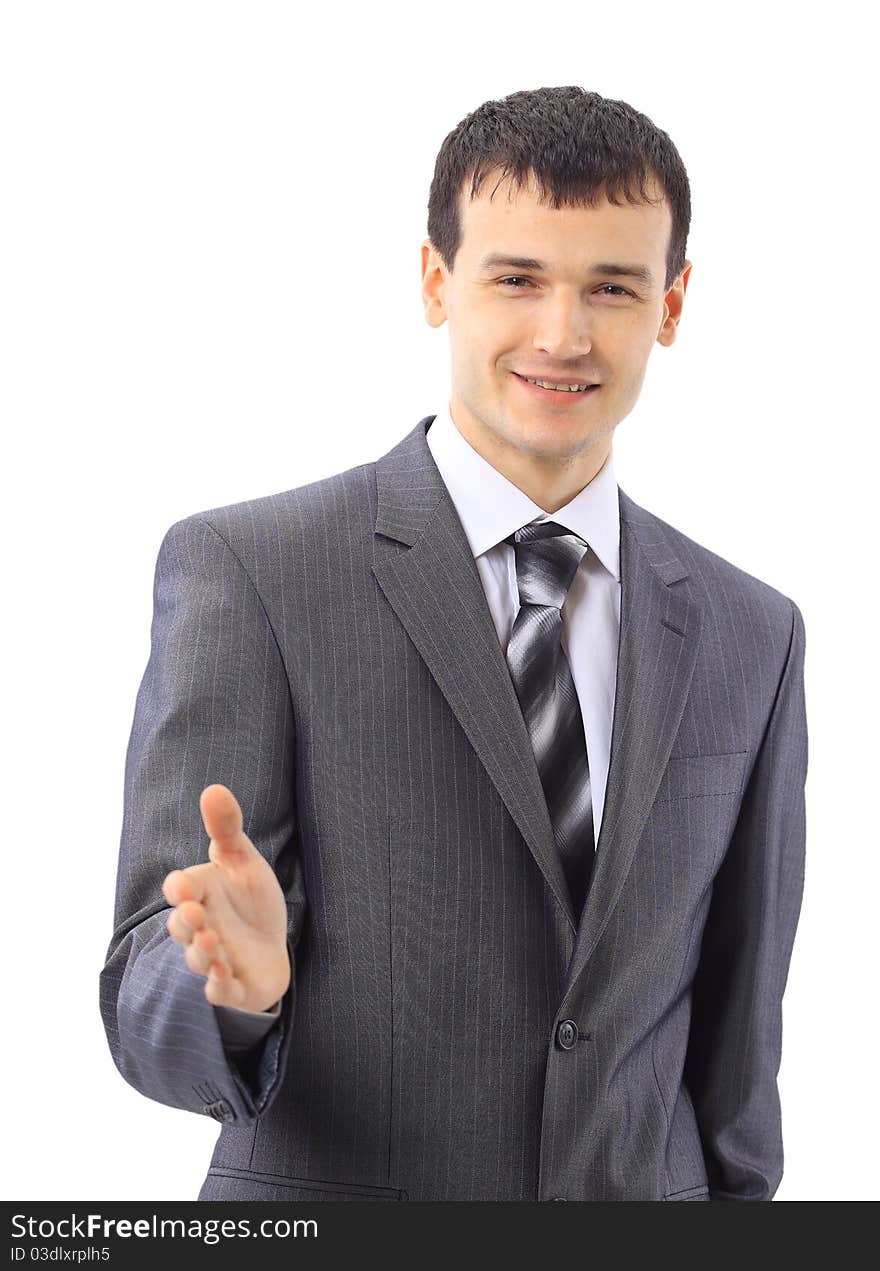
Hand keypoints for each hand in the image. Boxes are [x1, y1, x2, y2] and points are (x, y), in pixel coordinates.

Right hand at [162, 784, 290, 1011]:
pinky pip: (221, 992)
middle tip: (194, 914)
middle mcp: (201, 928)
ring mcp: (215, 959)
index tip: (182, 884)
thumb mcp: (242, 860)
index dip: (180, 888)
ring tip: (212, 942)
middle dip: (186, 922)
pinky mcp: (233, 986)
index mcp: (200, 894)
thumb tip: (213, 788)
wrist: (270, 945)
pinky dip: (219, 988)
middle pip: (182, 927)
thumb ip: (226, 829)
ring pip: (199, 960)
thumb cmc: (250, 898)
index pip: (181, 889)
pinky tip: (224, 979)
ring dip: (202, 953)